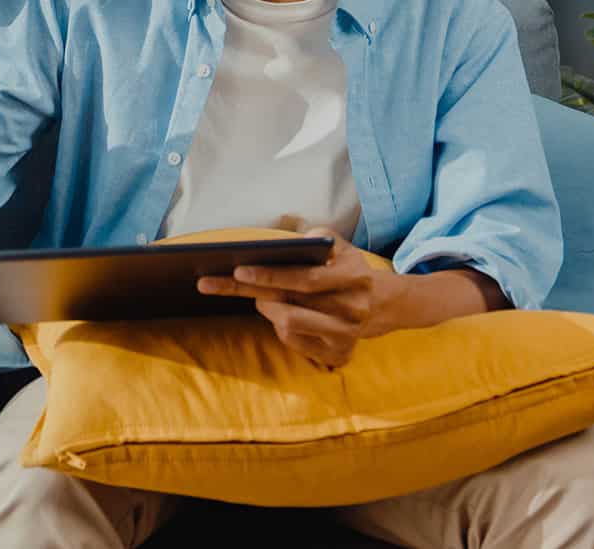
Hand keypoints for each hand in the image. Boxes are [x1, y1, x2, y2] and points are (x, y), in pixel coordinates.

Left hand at [195, 228, 384, 367]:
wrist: (383, 306)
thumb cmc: (349, 271)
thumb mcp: (344, 248)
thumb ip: (324, 237)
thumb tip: (303, 238)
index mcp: (354, 278)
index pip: (306, 279)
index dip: (270, 275)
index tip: (238, 269)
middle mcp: (352, 310)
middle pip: (289, 302)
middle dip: (247, 290)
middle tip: (210, 282)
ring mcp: (346, 336)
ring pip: (287, 325)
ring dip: (265, 308)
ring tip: (260, 296)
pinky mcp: (337, 356)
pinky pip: (292, 341)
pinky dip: (279, 326)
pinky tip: (279, 314)